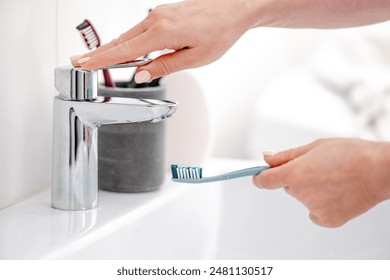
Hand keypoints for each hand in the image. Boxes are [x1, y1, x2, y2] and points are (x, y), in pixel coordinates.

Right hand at [70, 0, 252, 82]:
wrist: (234, 8)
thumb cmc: (219, 32)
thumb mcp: (195, 58)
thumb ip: (165, 66)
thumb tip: (142, 74)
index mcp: (162, 33)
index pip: (124, 51)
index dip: (101, 60)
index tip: (84, 65)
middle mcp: (156, 20)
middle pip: (120, 40)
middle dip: (98, 53)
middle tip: (77, 61)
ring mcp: (159, 14)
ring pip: (129, 35)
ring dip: (111, 47)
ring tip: (94, 58)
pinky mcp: (164, 13)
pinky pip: (140, 29)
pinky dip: (127, 40)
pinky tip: (123, 49)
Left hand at [253, 138, 389, 227]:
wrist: (381, 171)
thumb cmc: (353, 155)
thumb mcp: (315, 147)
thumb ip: (287, 155)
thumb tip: (267, 158)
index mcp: (295, 173)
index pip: (265, 180)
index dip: (260, 177)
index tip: (258, 176)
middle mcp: (301, 193)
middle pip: (288, 186)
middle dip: (297, 177)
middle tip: (318, 169)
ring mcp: (314, 208)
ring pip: (303, 197)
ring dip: (311, 190)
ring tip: (333, 179)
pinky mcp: (327, 220)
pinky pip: (315, 212)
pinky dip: (321, 205)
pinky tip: (336, 194)